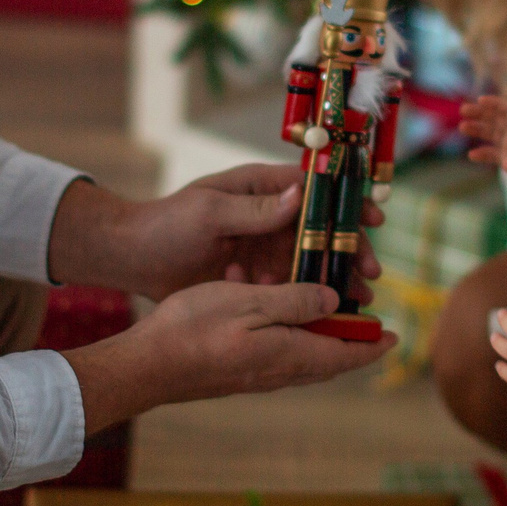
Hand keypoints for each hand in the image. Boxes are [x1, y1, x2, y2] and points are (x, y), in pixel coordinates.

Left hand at [46, 167, 381, 302]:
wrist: (133, 260)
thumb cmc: (165, 225)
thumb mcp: (208, 212)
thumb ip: (253, 209)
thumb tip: (299, 197)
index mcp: (261, 188)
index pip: (316, 189)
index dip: (347, 203)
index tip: (373, 219)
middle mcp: (269, 216)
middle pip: (322, 230)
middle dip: (349, 251)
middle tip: (371, 274)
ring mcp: (264, 248)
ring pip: (312, 262)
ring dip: (335, 279)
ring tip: (359, 301)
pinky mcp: (256, 277)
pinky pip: (291, 288)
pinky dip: (308, 300)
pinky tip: (325, 317)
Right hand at [61, 280, 392, 431]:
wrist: (147, 366)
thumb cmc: (195, 329)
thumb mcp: (251, 303)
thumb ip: (297, 301)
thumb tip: (335, 303)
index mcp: (290, 354)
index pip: (345, 354)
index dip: (372, 345)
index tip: (394, 337)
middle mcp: (279, 372)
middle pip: (328, 360)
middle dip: (352, 343)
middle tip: (369, 326)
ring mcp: (257, 376)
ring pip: (304, 359)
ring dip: (321, 338)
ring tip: (327, 315)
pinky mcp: (238, 374)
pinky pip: (279, 356)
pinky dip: (291, 336)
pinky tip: (276, 318)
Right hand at [460, 95, 506, 201]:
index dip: (494, 103)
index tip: (480, 100)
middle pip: (495, 119)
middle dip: (480, 113)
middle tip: (463, 111)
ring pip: (490, 134)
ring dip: (477, 130)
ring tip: (463, 127)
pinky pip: (491, 154)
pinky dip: (482, 154)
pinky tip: (472, 156)